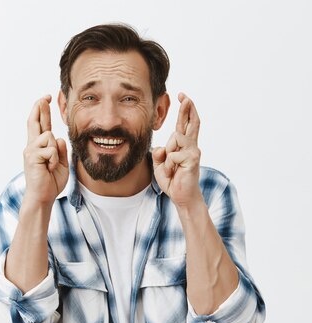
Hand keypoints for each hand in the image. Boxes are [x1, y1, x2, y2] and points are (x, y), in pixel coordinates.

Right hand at [22, 95, 68, 206]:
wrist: (43, 197)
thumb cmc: (50, 182)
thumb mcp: (61, 163)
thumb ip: (60, 150)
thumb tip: (58, 137)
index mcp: (39, 147)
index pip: (41, 125)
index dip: (42, 111)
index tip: (45, 99)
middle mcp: (32, 146)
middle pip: (36, 122)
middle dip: (40, 108)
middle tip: (45, 96)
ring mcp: (30, 150)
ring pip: (49, 136)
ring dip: (55, 152)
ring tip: (51, 166)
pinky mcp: (31, 156)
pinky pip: (50, 150)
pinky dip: (54, 160)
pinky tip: (48, 169)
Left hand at [152, 93, 202, 207]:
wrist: (181, 196)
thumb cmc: (172, 180)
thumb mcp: (160, 165)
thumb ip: (159, 154)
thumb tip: (162, 146)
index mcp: (184, 146)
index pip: (185, 124)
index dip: (185, 110)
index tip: (183, 96)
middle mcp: (191, 146)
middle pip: (191, 122)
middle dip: (187, 108)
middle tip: (184, 96)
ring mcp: (193, 152)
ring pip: (175, 137)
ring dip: (168, 153)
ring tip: (171, 168)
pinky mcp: (192, 159)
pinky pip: (173, 154)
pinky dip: (169, 164)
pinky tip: (174, 172)